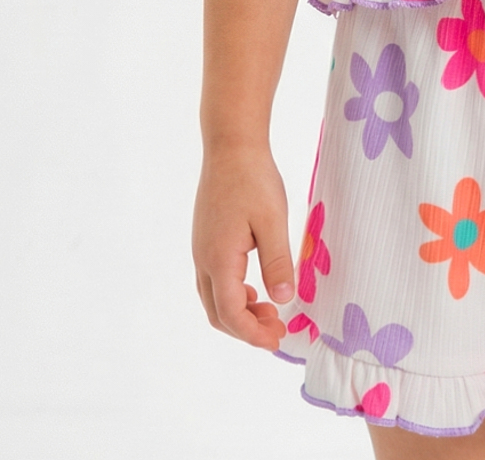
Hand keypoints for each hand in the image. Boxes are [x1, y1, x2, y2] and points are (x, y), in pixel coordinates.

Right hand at [192, 142, 294, 351]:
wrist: (230, 145)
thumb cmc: (253, 179)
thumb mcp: (273, 221)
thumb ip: (277, 262)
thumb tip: (283, 300)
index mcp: (219, 259)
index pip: (231, 314)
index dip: (253, 333)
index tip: (277, 340)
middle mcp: (203, 259)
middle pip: (217, 312)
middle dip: (246, 328)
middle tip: (278, 329)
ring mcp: (201, 248)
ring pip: (213, 298)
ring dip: (239, 312)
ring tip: (271, 310)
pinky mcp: (206, 238)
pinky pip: (213, 280)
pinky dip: (233, 294)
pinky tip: (256, 288)